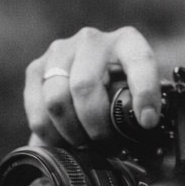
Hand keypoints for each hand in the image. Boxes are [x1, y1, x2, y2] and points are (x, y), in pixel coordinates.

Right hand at [24, 26, 161, 148]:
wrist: (87, 85)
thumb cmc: (119, 95)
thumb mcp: (137, 96)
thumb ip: (139, 109)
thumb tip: (143, 130)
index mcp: (126, 42)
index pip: (139, 61)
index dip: (144, 93)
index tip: (148, 122)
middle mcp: (91, 40)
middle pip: (84, 87)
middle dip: (96, 126)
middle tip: (105, 145)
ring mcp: (60, 51)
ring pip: (56, 100)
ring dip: (71, 132)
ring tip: (83, 144)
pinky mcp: (36, 68)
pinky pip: (37, 109)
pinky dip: (49, 133)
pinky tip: (62, 140)